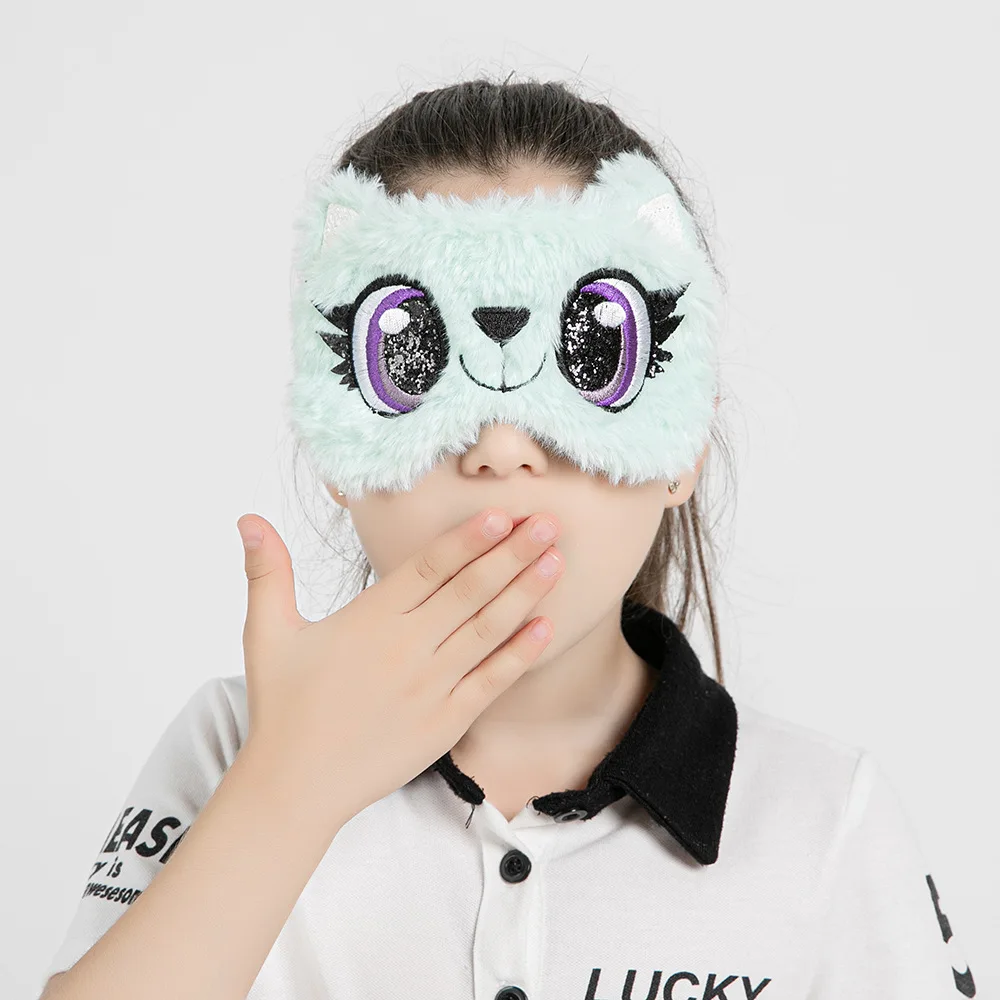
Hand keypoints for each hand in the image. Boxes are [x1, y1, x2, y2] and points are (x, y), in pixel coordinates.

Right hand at [234, 507, 563, 822]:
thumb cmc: (283, 707)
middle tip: (549, 523)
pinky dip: (519, 655)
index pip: (428, 568)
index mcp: (369, 620)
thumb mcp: (267, 634)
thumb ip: (267, 573)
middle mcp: (406, 648)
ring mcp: (430, 686)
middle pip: (468, 591)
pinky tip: (545, 629)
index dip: (467, 539)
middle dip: (512, 554)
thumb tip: (248, 519)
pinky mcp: (445, 722)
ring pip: (487, 630)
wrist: (296, 785)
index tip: (501, 514)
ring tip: (556, 562)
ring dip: (525, 594)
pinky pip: (491, 682)